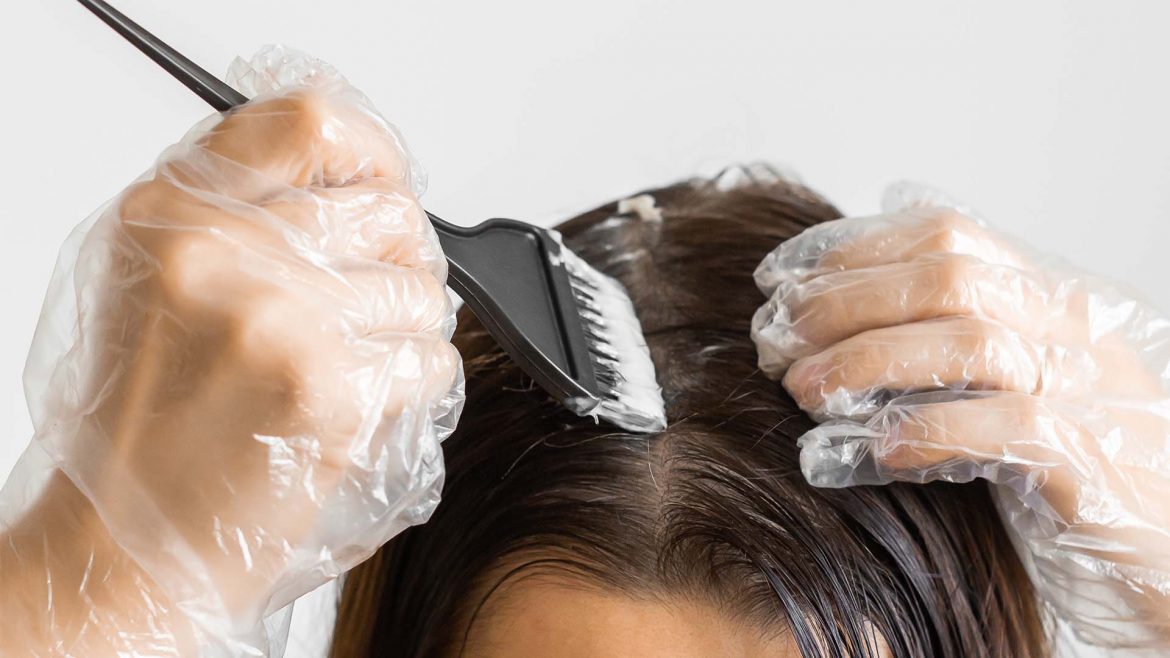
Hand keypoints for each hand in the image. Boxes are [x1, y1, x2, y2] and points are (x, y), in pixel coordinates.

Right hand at [2, 49, 462, 652]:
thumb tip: (356, 175)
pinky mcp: (334, 390)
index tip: (386, 181)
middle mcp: (227, 253)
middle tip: (366, 306)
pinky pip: (434, 359)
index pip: (310, 121)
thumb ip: (242, 213)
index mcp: (174, 214)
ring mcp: (285, 320)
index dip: (372, 149)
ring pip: (425, 291)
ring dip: (408, 333)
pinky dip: (415, 387)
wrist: (129, 542)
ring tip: (347, 368)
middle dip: (400, 261)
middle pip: (390, 209)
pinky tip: (359, 408)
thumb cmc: (146, 422)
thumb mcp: (157, 282)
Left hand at [752, 187, 1169, 647]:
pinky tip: (876, 448)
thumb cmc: (1082, 471)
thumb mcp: (1017, 391)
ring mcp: (1091, 393)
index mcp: (1051, 300)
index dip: (853, 250)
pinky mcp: (1098, 464)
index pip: (948, 236)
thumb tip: (847, 316)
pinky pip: (1010, 426)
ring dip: (870, 362)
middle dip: (844, 303)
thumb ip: (950, 349)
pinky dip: (931, 430)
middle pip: (949, 277)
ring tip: (804, 390)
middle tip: (775, 340)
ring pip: (973, 341)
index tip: (781, 279)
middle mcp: (1075, 331)